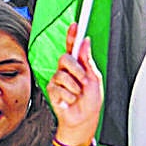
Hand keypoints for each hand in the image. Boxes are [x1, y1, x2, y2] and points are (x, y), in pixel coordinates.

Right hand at [46, 23, 102, 145]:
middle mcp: (66, 70)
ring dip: (74, 86)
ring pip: (62, 74)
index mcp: (78, 66)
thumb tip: (86, 42)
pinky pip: (57, 87)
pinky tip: (70, 100)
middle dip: (76, 69)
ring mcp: (57, 79)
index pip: (72, 47)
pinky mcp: (51, 89)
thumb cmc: (90, 102)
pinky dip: (68, 95)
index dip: (72, 35)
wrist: (83, 121)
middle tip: (83, 80)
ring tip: (77, 94)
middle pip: (65, 58)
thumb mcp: (94, 80)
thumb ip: (88, 61)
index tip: (75, 24)